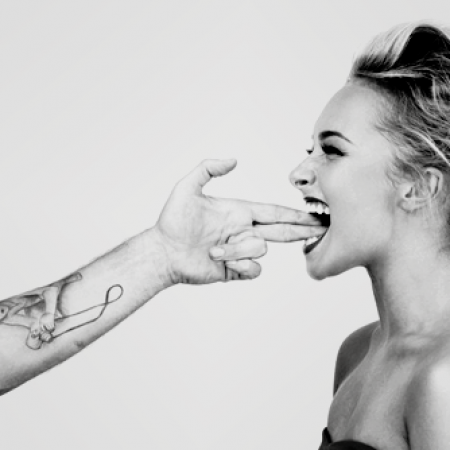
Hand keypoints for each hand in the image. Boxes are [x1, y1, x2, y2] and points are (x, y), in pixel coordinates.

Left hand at [154, 159, 325, 284]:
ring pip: (260, 249)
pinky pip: (253, 269)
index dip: (295, 213)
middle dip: (301, 229)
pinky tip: (222, 261)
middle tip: (320, 229)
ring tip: (214, 249)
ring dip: (238, 249)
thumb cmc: (172, 220)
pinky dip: (240, 265)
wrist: (163, 252)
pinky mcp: (235, 269)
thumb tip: (233, 159)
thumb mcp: (187, 188)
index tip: (314, 215)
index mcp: (239, 212)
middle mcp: (243, 230)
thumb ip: (209, 168)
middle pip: (281, 230)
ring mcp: (240, 250)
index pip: (274, 212)